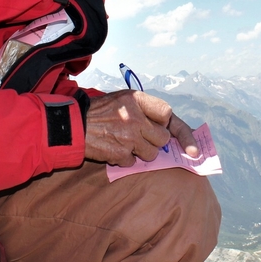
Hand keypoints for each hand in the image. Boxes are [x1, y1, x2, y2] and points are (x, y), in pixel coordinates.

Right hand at [84, 90, 198, 166]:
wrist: (73, 124)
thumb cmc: (101, 111)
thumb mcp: (124, 99)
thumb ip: (146, 108)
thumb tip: (171, 127)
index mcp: (137, 99)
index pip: (168, 114)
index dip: (177, 128)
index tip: (188, 142)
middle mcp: (135, 117)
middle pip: (163, 138)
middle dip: (156, 141)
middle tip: (142, 137)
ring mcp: (128, 136)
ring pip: (152, 154)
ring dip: (142, 152)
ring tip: (126, 142)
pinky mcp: (119, 153)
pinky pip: (133, 162)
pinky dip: (126, 159)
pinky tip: (114, 148)